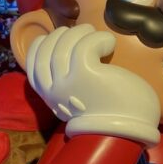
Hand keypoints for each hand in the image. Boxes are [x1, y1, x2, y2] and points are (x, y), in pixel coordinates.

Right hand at [27, 24, 159, 144]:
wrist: (131, 130)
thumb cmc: (112, 111)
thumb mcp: (82, 97)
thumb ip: (70, 81)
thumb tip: (71, 51)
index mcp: (50, 98)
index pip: (31, 65)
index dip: (42, 45)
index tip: (58, 36)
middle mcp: (53, 92)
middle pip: (45, 51)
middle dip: (61, 35)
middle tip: (82, 33)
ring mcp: (67, 84)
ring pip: (63, 45)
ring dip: (80, 33)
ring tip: (95, 35)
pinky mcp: (85, 75)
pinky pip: (84, 45)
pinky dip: (97, 38)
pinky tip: (109, 43)